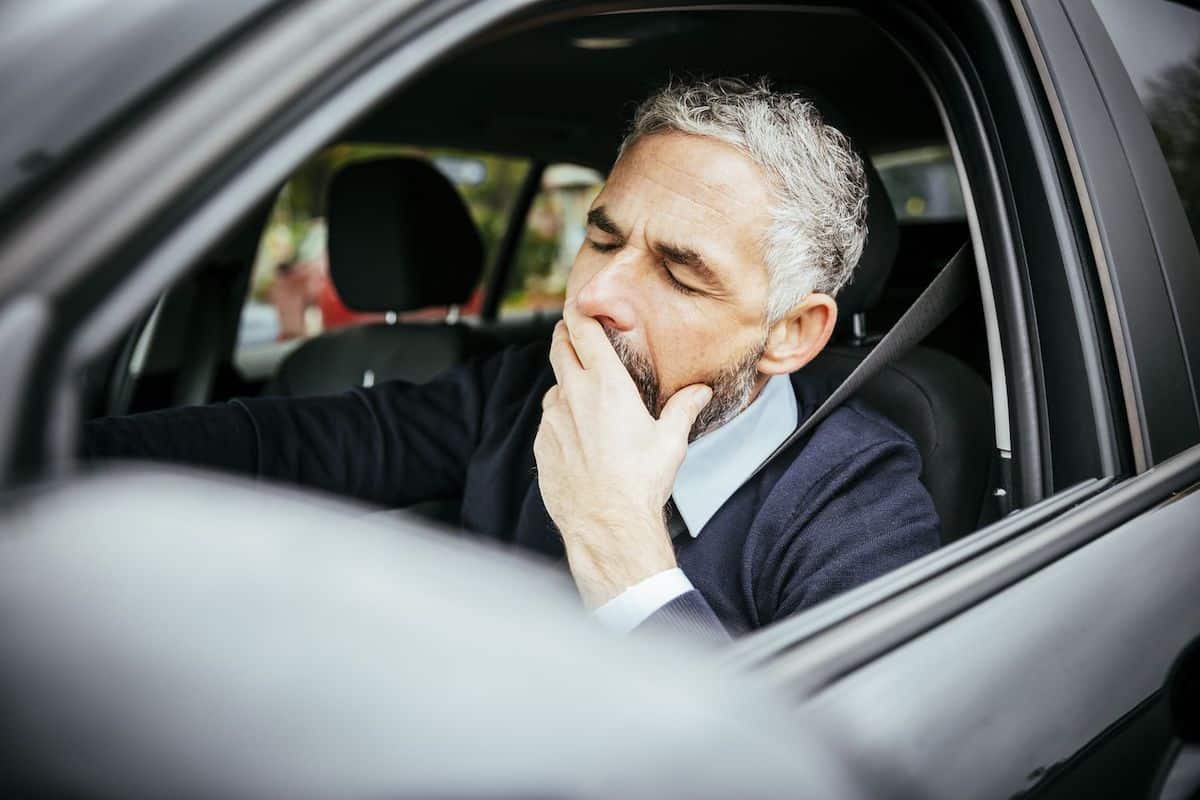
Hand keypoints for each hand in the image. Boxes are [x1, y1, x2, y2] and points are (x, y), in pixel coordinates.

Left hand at [534, 303, 712, 607]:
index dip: (579, 311)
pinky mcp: (542, 445)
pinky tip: (578, 434)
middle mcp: (574, 396)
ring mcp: (553, 421)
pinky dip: (560, 418)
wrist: (607, 524)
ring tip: (585, 394)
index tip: (580, 303)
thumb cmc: (640, 482)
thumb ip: (683, 409)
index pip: (583, 330)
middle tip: (576, 333)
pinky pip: (549, 421)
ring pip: (554, 386)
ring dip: (566, 382)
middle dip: (566, 334)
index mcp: (607, 385)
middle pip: (559, 347)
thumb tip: (700, 392)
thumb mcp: (670, 441)